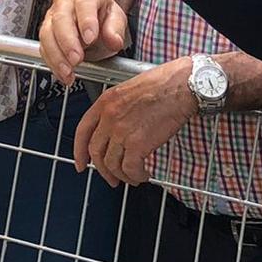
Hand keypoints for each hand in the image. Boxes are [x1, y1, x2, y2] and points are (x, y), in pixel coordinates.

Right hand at [39, 0, 127, 85]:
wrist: (91, 18)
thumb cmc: (102, 15)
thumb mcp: (116, 18)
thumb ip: (116, 28)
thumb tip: (114, 40)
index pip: (84, 4)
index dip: (86, 22)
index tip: (91, 39)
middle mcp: (65, 2)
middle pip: (60, 19)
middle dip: (68, 42)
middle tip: (77, 59)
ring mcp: (52, 17)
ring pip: (47, 34)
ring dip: (57, 56)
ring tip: (69, 71)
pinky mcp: (46, 34)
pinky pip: (44, 48)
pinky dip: (52, 63)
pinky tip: (63, 73)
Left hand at [72, 59, 196, 185]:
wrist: (183, 85)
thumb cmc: (165, 83)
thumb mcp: (130, 88)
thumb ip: (118, 107)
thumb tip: (117, 128)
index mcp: (106, 102)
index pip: (82, 131)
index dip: (79, 151)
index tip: (81, 163)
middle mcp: (109, 117)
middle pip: (96, 152)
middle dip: (102, 170)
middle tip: (111, 178)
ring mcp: (122, 131)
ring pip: (112, 164)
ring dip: (122, 175)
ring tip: (134, 177)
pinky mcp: (138, 144)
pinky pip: (130, 169)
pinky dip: (136, 176)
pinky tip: (144, 175)